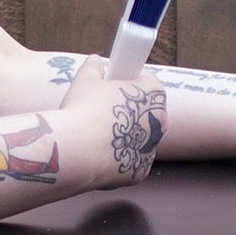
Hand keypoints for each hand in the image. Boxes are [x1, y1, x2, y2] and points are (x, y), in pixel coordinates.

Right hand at [59, 51, 167, 188]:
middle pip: (146, 112)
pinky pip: (130, 162)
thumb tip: (95, 62)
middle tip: (104, 108)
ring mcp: (151, 150)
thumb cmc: (83, 111)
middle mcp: (160, 123)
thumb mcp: (85, 79)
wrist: (75, 151)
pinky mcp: (139, 172)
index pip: (147, 80)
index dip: (130, 78)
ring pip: (140, 139)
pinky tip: (99, 154)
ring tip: (97, 133)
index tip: (118, 81)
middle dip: (129, 109)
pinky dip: (117, 159)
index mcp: (153, 95)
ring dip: (126, 135)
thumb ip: (94, 67)